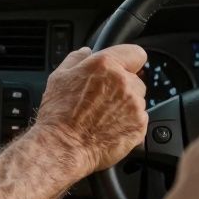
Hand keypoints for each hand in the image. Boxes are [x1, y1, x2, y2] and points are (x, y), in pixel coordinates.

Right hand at [34, 45, 148, 170]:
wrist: (63, 146)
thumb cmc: (58, 114)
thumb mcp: (59, 77)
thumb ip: (76, 59)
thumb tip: (86, 52)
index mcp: (105, 66)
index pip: (136, 53)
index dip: (129, 61)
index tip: (124, 68)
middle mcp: (123, 82)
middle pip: (136, 79)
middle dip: (123, 86)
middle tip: (102, 99)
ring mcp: (134, 105)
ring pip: (138, 100)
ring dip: (126, 105)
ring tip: (103, 116)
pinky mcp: (139, 125)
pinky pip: (139, 119)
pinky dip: (128, 123)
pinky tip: (109, 127)